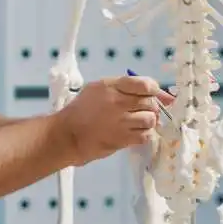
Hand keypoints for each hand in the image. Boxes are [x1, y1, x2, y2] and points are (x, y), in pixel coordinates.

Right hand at [55, 75, 171, 165]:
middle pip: (150, 102)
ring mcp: (121, 121)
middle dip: (151, 107)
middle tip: (142, 111)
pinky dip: (144, 134)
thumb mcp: (98, 89)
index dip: (155, 90)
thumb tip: (155, 91)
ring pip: (150, 119)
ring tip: (139, 123)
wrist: (67, 134)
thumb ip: (123, 87)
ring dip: (148, 121)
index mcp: (111, 86)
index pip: (145, 85)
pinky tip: (135, 133)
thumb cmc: (81, 110)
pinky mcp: (122, 139)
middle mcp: (118, 102)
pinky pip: (145, 136)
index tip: (153, 95)